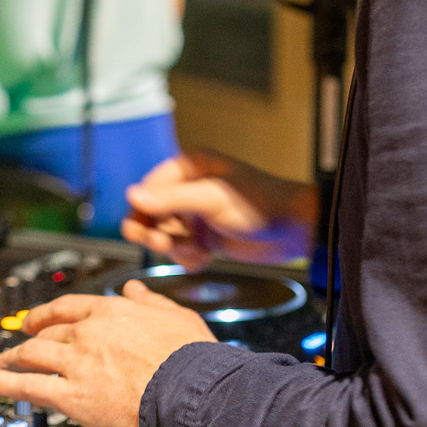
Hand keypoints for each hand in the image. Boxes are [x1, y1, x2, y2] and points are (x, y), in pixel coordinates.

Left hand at [0, 281, 213, 426]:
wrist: (193, 394)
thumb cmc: (191, 360)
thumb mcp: (175, 316)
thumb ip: (150, 300)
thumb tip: (134, 288)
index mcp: (112, 311)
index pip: (68, 307)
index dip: (46, 313)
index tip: (34, 319)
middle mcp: (89, 333)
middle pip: (49, 333)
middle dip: (29, 339)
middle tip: (18, 346)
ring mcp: (77, 363)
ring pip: (32, 356)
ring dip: (10, 359)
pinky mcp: (72, 396)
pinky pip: (29, 386)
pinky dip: (4, 383)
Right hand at [121, 150, 313, 264]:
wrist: (294, 231)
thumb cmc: (260, 205)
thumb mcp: (212, 200)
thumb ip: (171, 199)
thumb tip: (132, 196)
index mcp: (189, 168)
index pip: (148, 189)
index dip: (143, 212)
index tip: (146, 230)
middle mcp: (189, 189)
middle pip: (152, 214)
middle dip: (158, 232)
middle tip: (165, 243)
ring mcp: (197, 214)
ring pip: (165, 235)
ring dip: (176, 248)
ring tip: (196, 251)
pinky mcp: (205, 236)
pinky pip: (181, 250)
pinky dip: (189, 257)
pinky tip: (206, 258)